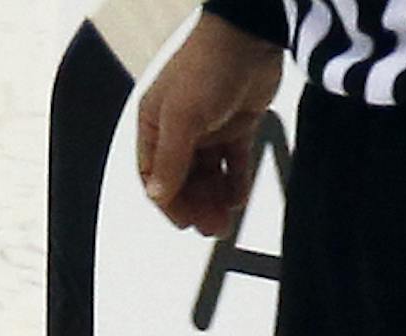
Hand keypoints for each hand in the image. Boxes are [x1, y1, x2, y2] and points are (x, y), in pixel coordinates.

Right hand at [136, 15, 284, 236]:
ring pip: (208, 176)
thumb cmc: (207, 65)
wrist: (250, 38)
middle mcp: (179, 129)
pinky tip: (238, 197)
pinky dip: (235, 183)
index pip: (155, 176)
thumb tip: (157, 194)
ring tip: (225, 217)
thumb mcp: (182, 117)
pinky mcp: (235, 127)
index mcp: (155, 124)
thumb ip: (171, 160)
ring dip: (215, 200)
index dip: (169, 202)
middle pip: (183, 181)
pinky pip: (232, 164)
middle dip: (196, 206)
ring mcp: (208, 129)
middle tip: (211, 227)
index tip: (186, 223)